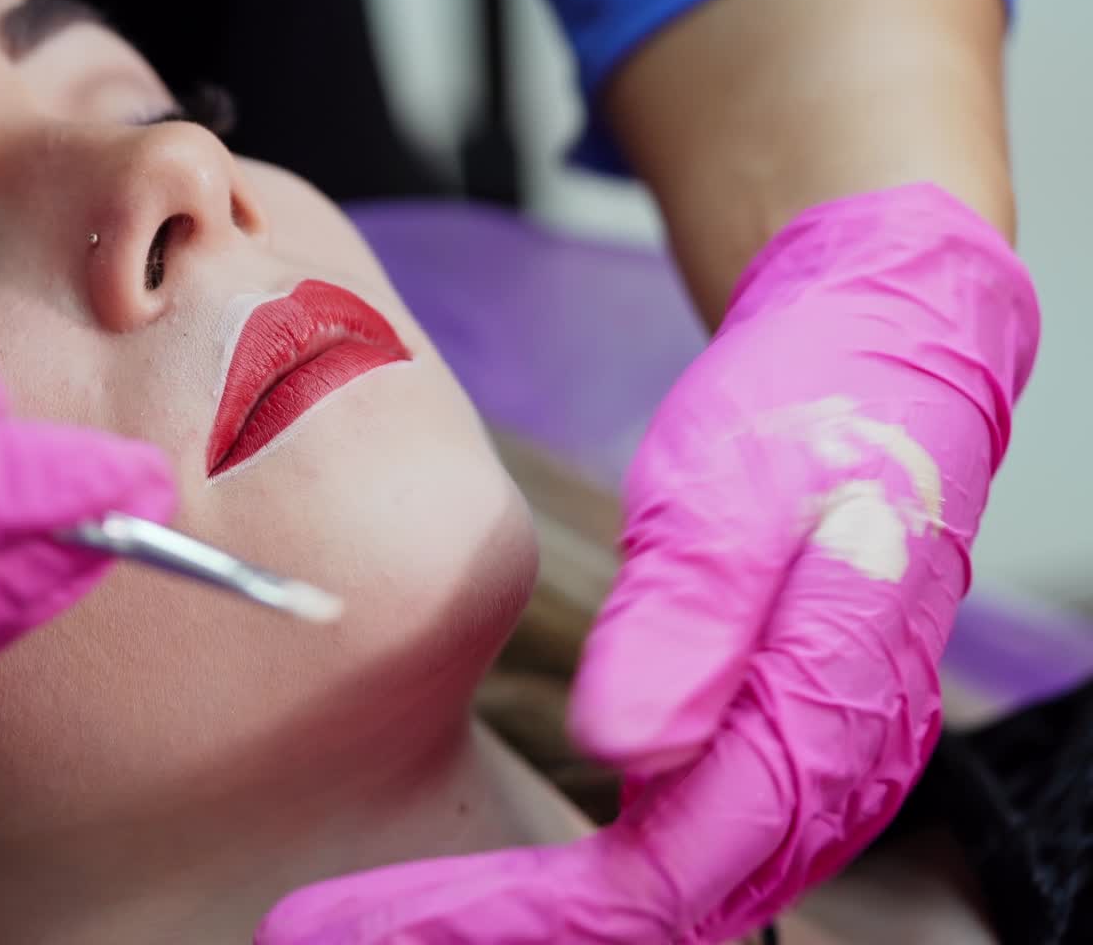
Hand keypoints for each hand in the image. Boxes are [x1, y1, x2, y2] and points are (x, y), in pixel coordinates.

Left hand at [256, 184, 1038, 942]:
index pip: (664, 875)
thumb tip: (626, 752)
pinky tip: (537, 866)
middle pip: (672, 906)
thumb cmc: (811, 402)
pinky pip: (705, 834)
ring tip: (418, 916)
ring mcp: (822, 748)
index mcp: (826, 706)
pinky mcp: (790, 722)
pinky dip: (609, 869)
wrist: (884, 353)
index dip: (522, 918)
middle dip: (516, 931)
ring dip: (556, 916)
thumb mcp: (737, 483)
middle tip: (356, 931)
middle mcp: (838, 759)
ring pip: (689, 885)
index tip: (377, 925)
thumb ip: (693, 614)